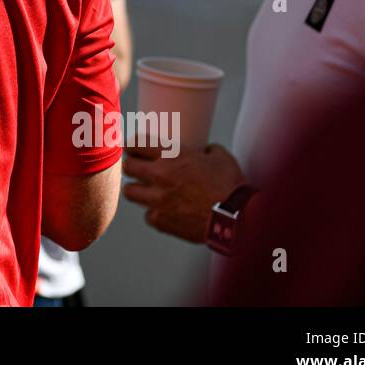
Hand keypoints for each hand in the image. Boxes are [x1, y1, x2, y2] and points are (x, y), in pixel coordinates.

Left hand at [122, 143, 246, 242]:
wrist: (236, 218)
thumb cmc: (230, 186)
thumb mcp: (220, 157)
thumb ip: (207, 150)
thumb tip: (205, 151)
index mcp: (172, 156)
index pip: (137, 143)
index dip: (131, 144)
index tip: (132, 147)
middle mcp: (159, 176)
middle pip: (127, 167)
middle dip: (131, 166)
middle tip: (137, 168)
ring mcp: (157, 200)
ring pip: (130, 192)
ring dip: (137, 190)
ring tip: (146, 191)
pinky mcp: (161, 221)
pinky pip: (147, 216)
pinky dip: (154, 214)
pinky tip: (164, 212)